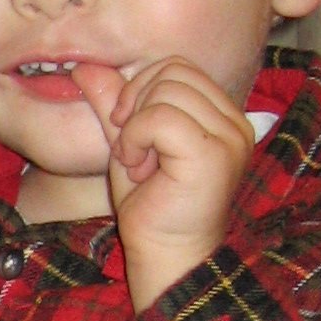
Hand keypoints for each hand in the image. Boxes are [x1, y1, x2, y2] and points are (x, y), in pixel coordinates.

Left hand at [72, 56, 255, 309]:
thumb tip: (85, 66)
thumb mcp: (128, 143)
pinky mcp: (212, 154)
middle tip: (131, 148)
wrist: (165, 254)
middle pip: (173, 71)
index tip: (126, 131)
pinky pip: (161, 117)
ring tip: (137, 163)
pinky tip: (137, 169)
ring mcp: (230, 137)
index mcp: (223, 116)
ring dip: (135, 126)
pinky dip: (135, 138)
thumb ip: (114, 104)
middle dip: (136, 102)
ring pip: (166, 90)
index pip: (179, 67)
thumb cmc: (151, 206)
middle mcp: (235, 122)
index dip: (140, 87)